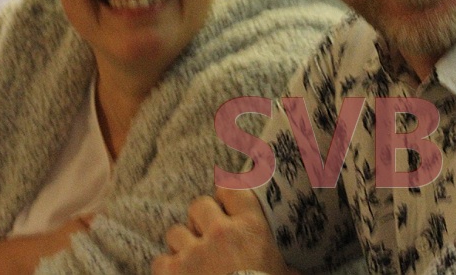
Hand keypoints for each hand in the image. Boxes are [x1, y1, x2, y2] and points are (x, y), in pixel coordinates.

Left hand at [152, 188, 293, 274]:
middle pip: (199, 205)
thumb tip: (294, 269)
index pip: (232, 189)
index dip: (225, 195)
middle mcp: (221, 233)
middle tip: (207, 235)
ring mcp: (194, 253)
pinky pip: (160, 260)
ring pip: (175, 231)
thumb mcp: (286, 273)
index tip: (225, 203)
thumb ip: (285, 263)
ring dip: (182, 244)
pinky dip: (167, 268)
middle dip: (201, 219)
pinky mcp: (173, 272)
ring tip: (191, 259)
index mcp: (251, 228)